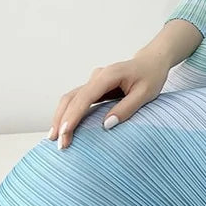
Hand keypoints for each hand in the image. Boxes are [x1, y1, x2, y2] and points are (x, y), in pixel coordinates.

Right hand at [48, 50, 170, 149]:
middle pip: (71, 98)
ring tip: (53, 138)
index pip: (85, 97)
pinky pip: (77, 100)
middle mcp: (97, 77)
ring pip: (70, 99)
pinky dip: (68, 113)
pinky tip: (64, 128)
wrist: (151, 62)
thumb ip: (126, 108)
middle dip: (62, 120)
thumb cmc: (151, 77)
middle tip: (58, 143)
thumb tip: (106, 125)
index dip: (73, 116)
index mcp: (109, 75)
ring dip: (61, 117)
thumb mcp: (145, 94)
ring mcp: (94, 81)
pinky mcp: (94, 88)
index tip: (64, 132)